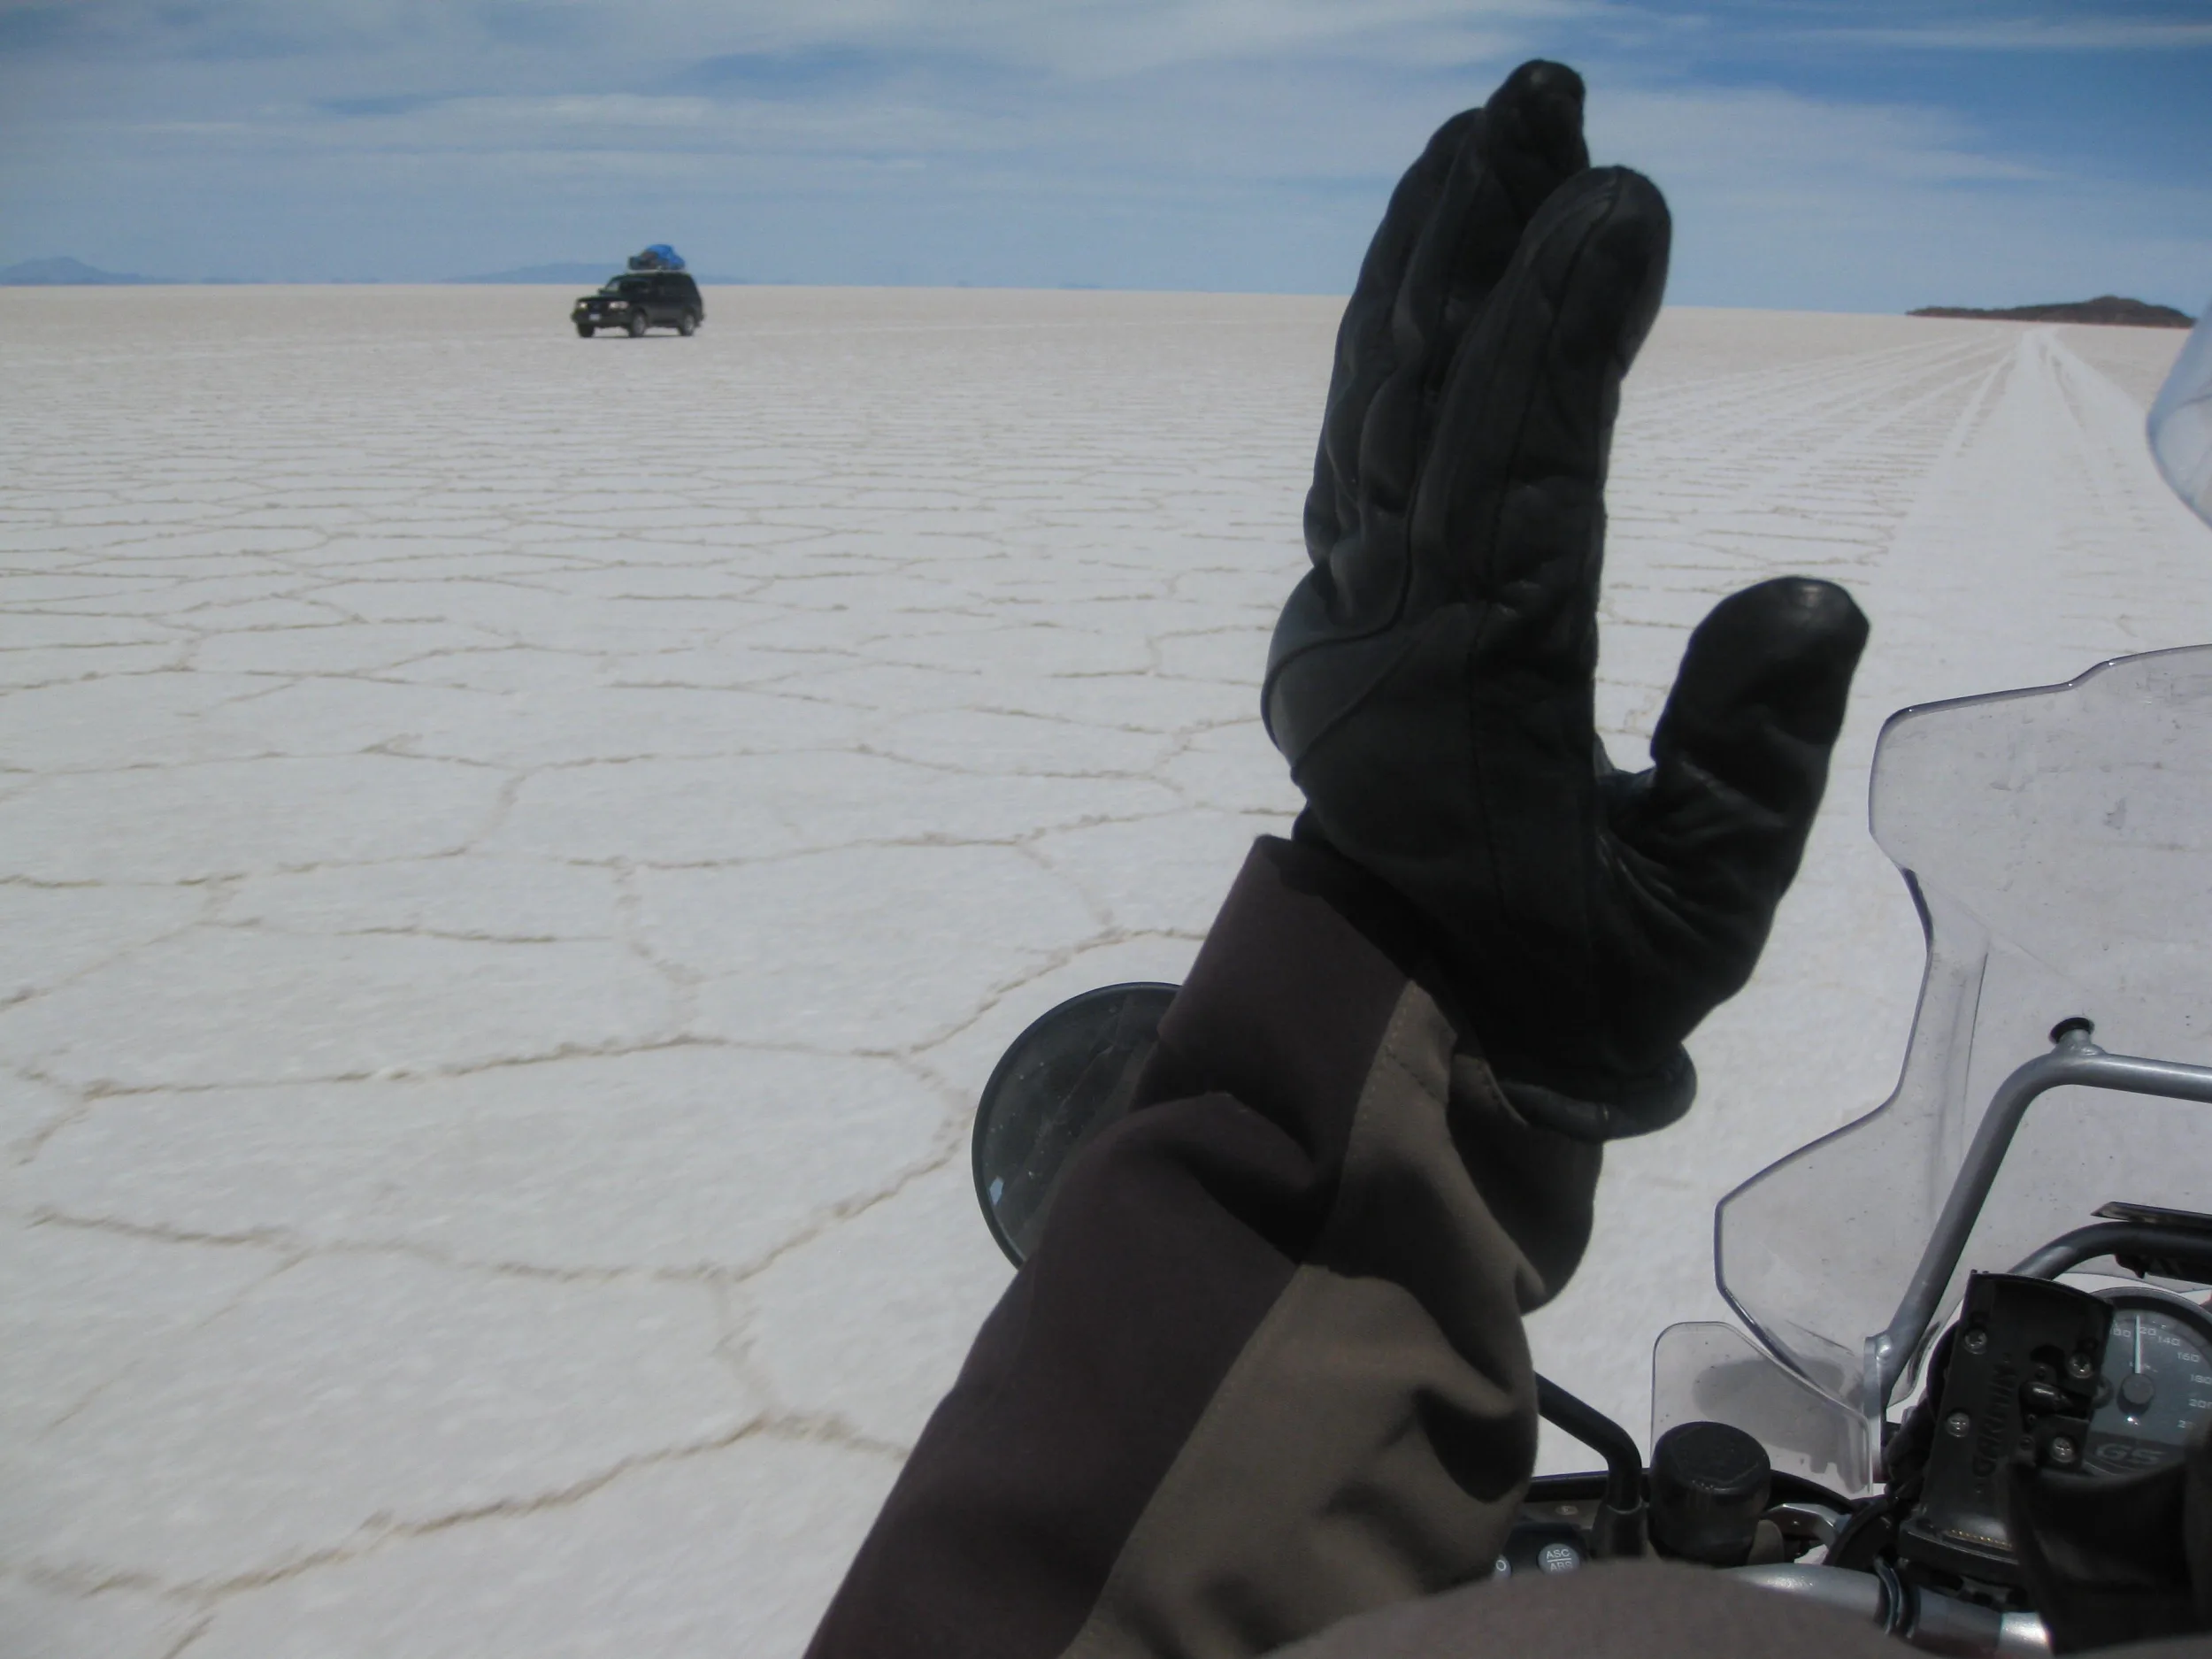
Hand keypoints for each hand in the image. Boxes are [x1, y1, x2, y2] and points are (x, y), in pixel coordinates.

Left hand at [1263, 60, 1867, 1131]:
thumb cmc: (1569, 985)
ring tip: (1489, 139)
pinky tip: (1435, 267)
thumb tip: (1806, 596)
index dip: (1557, 338)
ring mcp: (1338, 618)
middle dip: (1478, 246)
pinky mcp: (1334, 611)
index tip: (1616, 205)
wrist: (1413, 1025)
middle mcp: (1376, 638)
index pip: (1510, 482)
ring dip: (1426, 268)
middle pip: (1416, 410)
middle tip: (1542, 104)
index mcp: (1465, 704)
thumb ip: (1753, 765)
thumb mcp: (1697, 917)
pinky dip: (1394, 347)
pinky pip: (1353, 453)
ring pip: (1368, 412)